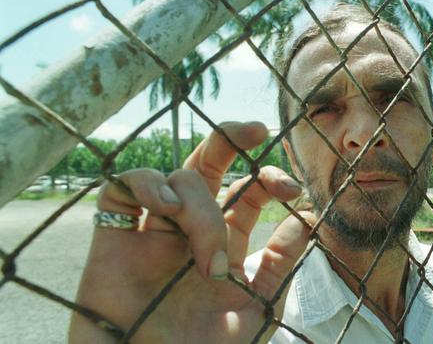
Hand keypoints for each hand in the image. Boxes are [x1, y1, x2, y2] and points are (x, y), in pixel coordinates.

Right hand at [69, 122, 313, 342]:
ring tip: (207, 257)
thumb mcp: (254, 313)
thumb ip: (280, 268)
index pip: (247, 192)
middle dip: (232, 139)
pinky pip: (123, 186)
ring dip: (199, 206)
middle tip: (257, 131)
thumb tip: (307, 221)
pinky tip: (164, 206)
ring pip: (178, 177)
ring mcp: (152, 229)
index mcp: (223, 243)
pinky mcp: (114, 234)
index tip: (293, 190)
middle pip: (208, 163)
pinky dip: (148, 184)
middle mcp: (189, 228)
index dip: (270, 180)